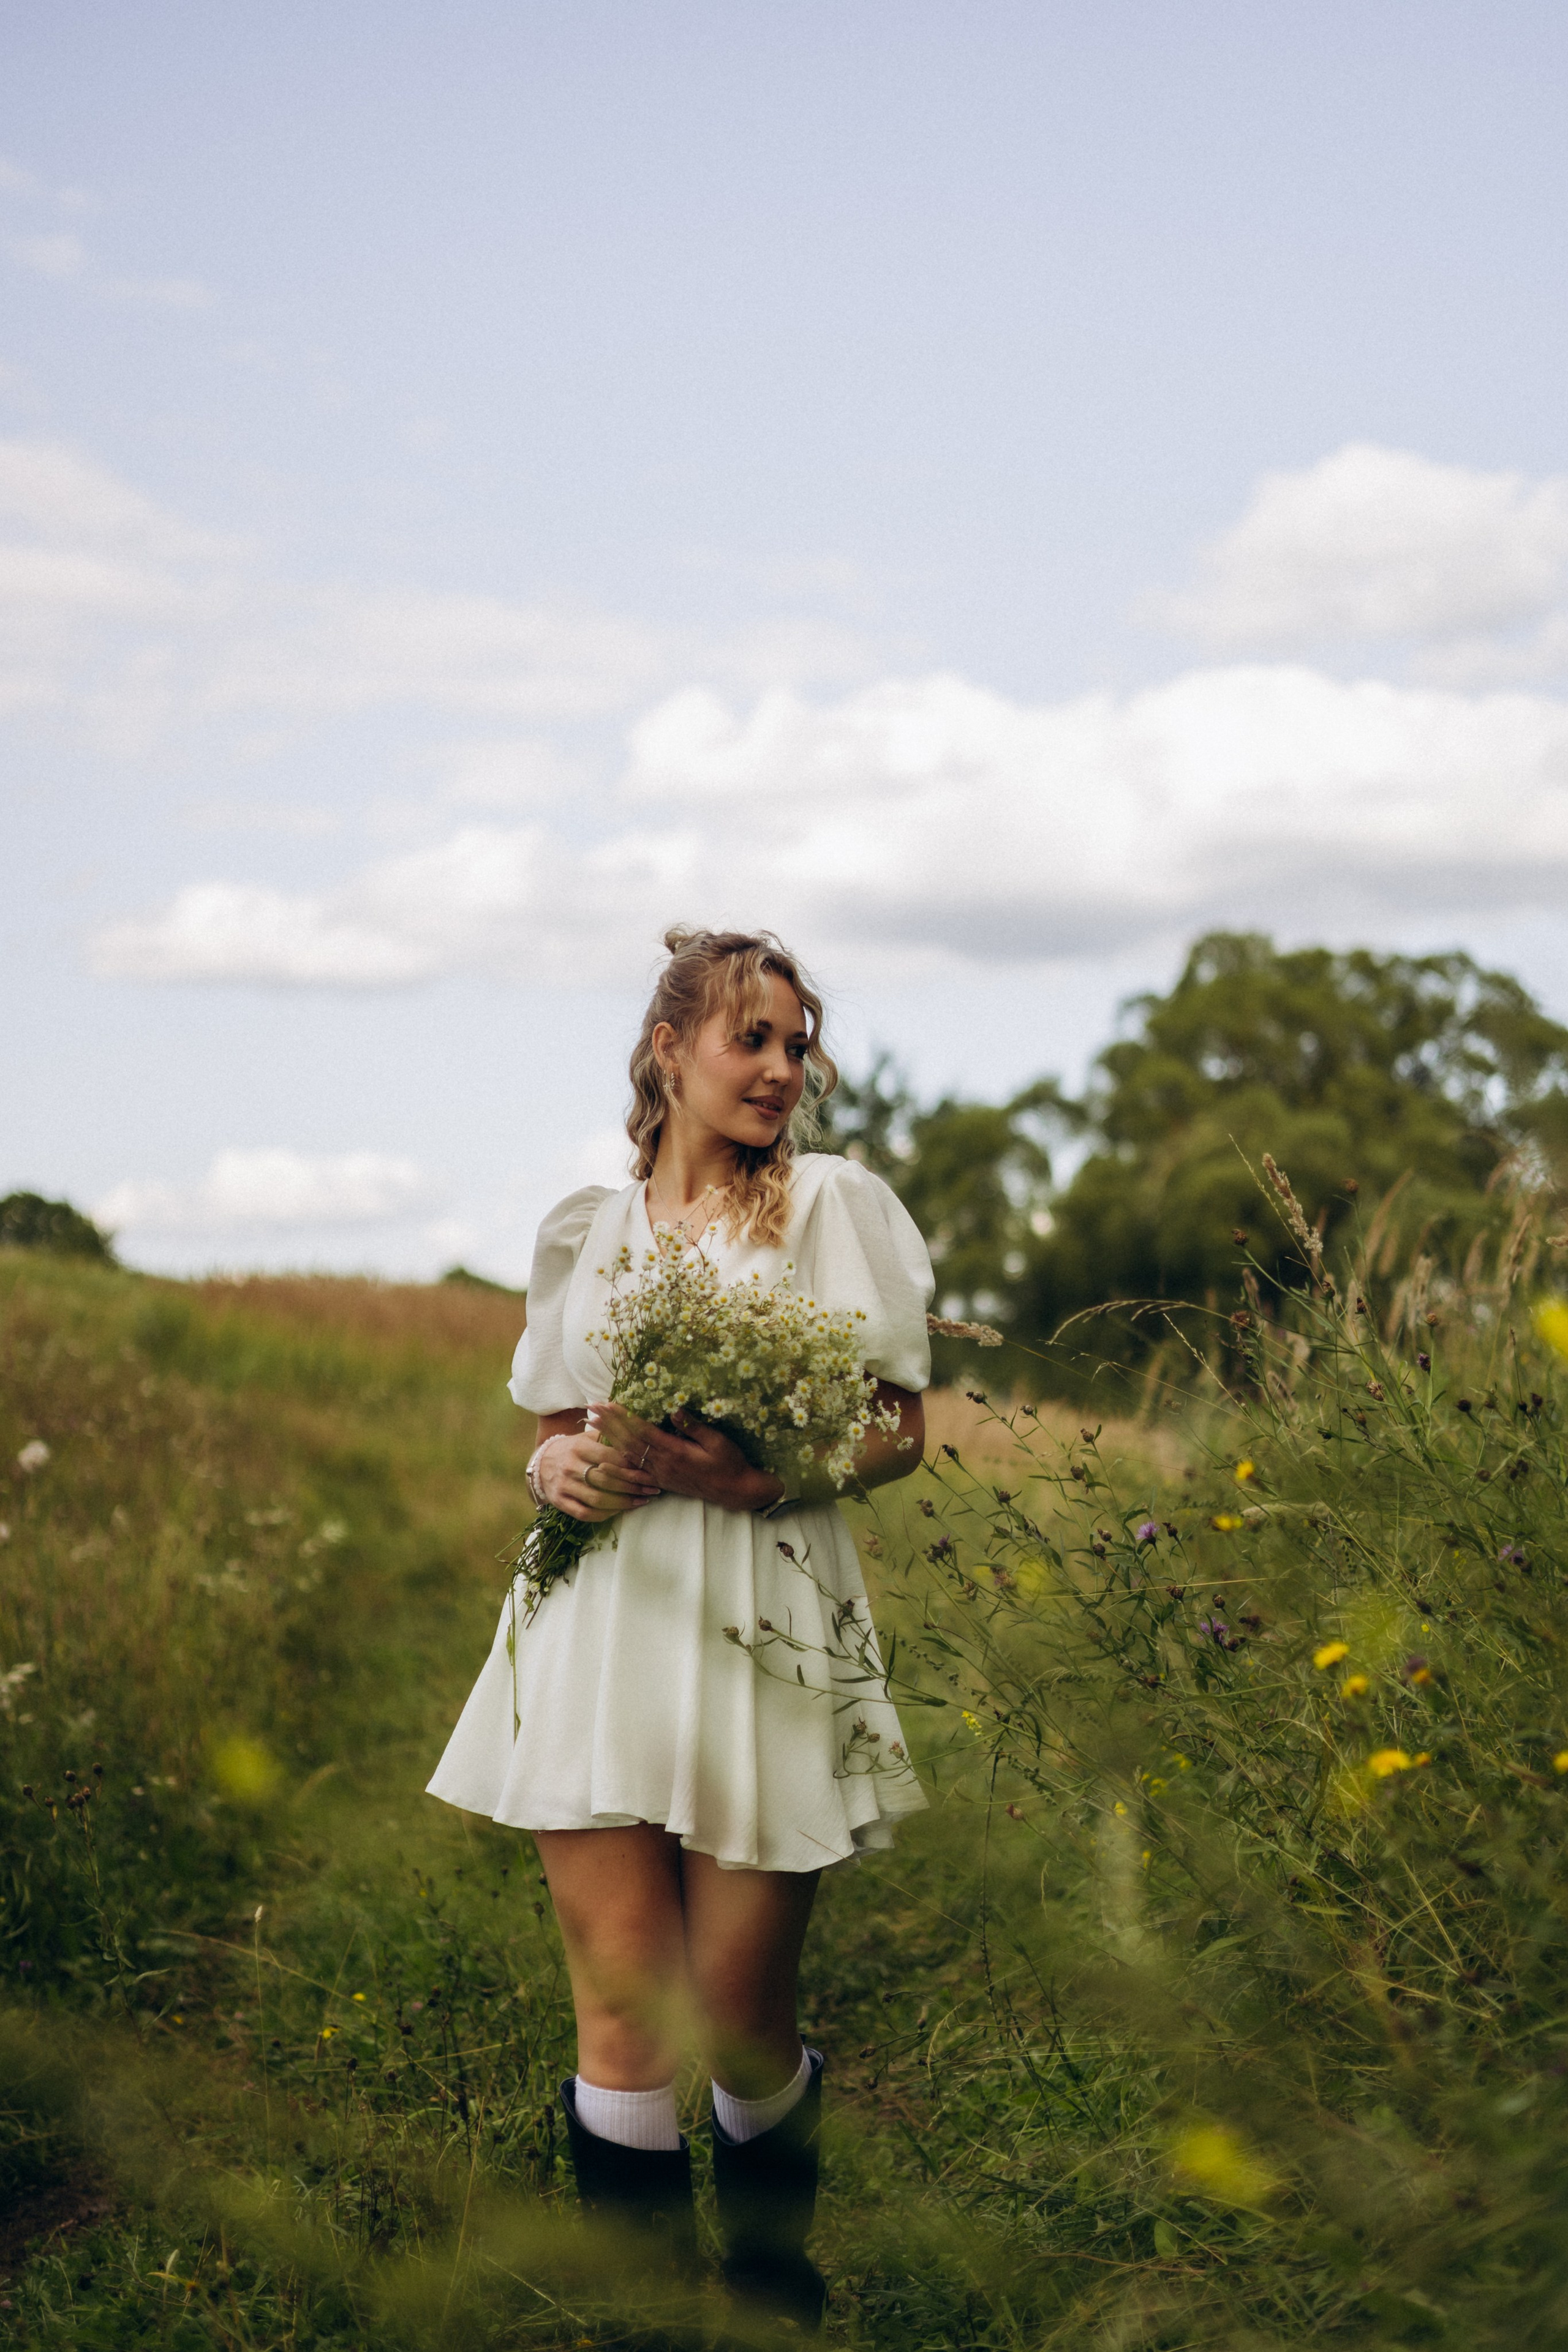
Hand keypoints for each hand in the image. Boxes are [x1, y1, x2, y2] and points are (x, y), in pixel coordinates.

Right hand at [538, 1426, 662, 1524]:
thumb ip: (608, 1437)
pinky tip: (620, 1511)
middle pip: (606, 1480)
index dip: (630, 1466)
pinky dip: (605, 1514)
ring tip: (641, 1501)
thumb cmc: (572, 1449)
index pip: (609, 1457)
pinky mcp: (560, 1502)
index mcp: (579, 1447)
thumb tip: (635, 1436)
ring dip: (623, 1503)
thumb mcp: (586, 1438)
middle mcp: (570, 1467)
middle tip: (652, 1489)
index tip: (649, 1470)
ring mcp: (564, 1486)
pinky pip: (585, 1513)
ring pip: (597, 1499)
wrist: (540, 1464)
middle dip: (632, 1486)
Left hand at [586, 1401, 780, 1514]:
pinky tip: (604, 1463)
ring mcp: (661, 1475)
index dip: (623, 1416)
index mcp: (675, 1451)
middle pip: (629, 1441)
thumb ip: (694, 1427)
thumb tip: (674, 1410)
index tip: (608, 1404)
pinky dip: (618, 1467)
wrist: (735, 1490)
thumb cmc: (730, 1462)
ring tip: (592, 1426)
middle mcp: (663, 1464)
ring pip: (629, 1456)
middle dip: (609, 1424)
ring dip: (610, 1439)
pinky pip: (636, 1475)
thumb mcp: (717, 1441)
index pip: (642, 1431)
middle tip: (591, 1409)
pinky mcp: (662, 1482)